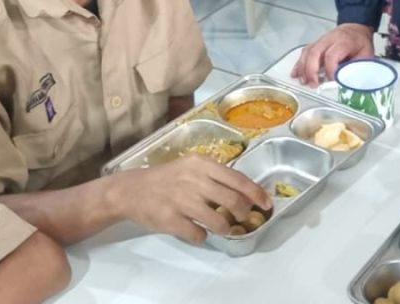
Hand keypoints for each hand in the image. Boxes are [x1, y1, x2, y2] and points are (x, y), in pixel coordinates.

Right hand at [115, 155, 269, 243]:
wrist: (132, 190)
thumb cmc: (167, 178)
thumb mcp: (191, 167)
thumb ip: (216, 175)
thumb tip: (245, 192)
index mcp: (201, 164)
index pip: (237, 179)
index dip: (256, 193)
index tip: (267, 203)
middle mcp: (193, 180)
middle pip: (233, 201)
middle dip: (244, 213)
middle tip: (244, 217)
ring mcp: (182, 201)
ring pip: (219, 221)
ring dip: (225, 227)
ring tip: (221, 226)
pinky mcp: (171, 220)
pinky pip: (199, 234)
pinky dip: (202, 235)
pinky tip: (197, 229)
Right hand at [291, 24, 374, 84]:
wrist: (356, 28)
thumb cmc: (361, 43)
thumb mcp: (366, 55)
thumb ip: (357, 68)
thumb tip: (349, 83)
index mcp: (344, 41)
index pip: (332, 55)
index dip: (330, 70)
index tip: (332, 81)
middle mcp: (329, 39)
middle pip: (315, 52)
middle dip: (311, 70)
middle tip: (314, 84)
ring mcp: (320, 40)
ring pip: (307, 52)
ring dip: (303, 68)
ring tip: (304, 81)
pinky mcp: (316, 44)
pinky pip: (304, 52)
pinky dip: (299, 64)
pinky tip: (295, 73)